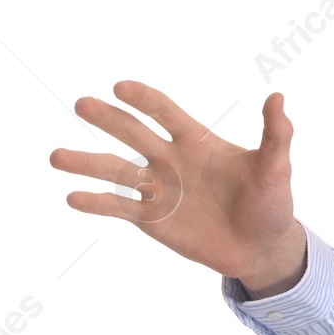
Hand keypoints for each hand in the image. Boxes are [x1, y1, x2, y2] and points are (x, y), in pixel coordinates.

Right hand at [51, 82, 301, 285]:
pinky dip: (97, 203)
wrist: (261, 247)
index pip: (165, 112)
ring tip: (56, 156)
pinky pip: (118, 208)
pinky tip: (73, 197)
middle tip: (82, 103)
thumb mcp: (275, 168)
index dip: (144, 99)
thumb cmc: (271, 203)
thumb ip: (276, 134)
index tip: (121, 87)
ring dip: (86, 162)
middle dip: (108, 118)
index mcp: (198, 142)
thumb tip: (278, 97)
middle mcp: (171, 160)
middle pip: (133, 133)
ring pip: (115, 170)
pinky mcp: (152, 219)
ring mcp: (159, 189)